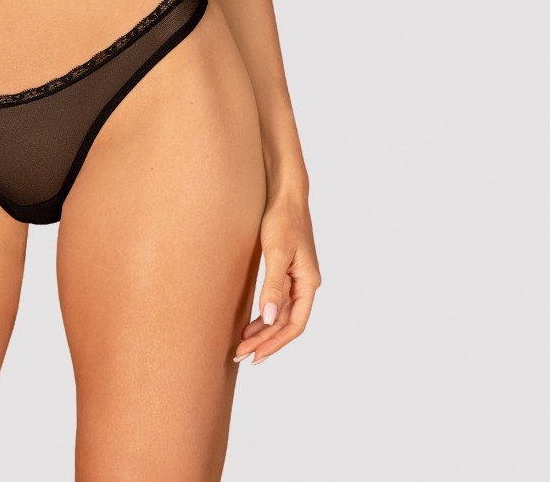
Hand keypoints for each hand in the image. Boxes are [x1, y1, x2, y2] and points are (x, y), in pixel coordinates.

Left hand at [234, 192, 320, 365]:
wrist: (285, 194)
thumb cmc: (282, 220)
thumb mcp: (277, 253)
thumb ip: (273, 286)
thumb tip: (269, 319)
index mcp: (308, 283)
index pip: (294, 325)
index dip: (275, 343)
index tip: (256, 356)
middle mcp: (305, 284)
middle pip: (286, 323)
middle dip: (265, 341)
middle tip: (241, 355)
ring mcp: (296, 278)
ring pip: (280, 314)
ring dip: (263, 330)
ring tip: (242, 343)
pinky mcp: (286, 269)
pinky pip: (276, 301)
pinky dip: (264, 314)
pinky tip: (250, 321)